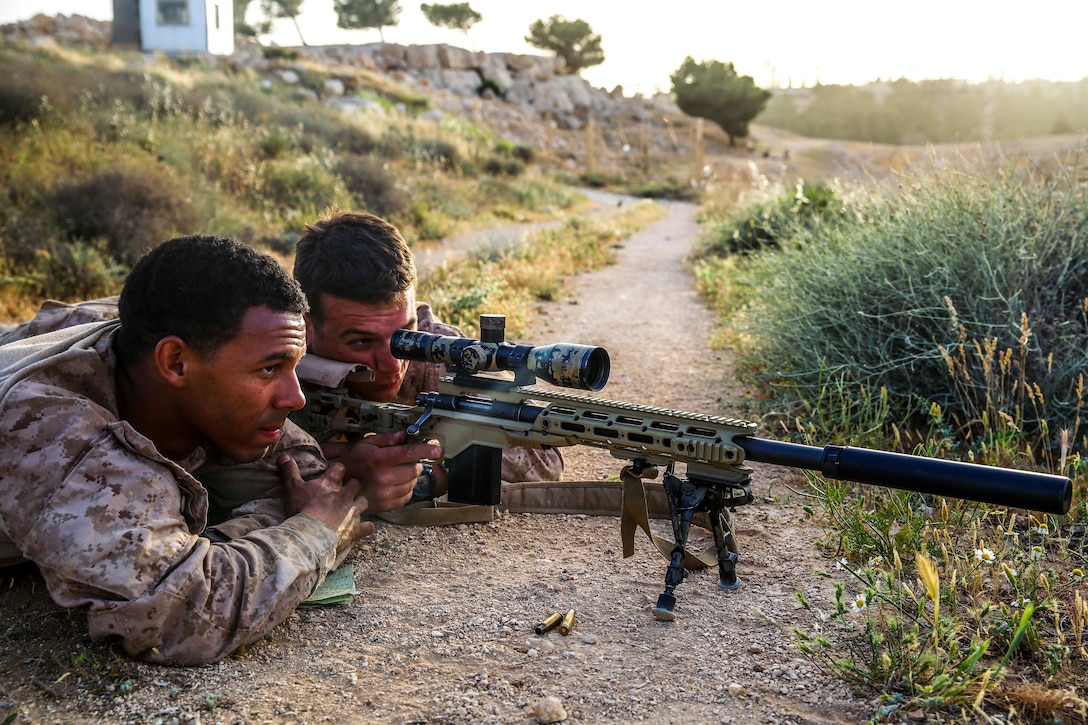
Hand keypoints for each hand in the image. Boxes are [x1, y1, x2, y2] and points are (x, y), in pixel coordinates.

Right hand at [278, 456, 373, 553]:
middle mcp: (345, 495)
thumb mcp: (292, 488)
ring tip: (354, 508)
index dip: (337, 469)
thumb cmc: (301, 509)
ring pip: (364, 502)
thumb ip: (290, 472)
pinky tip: (363, 528)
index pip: (339, 468)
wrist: (311, 534)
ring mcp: (352, 512)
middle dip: (352, 486)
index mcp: (330, 483)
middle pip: (356, 484)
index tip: (333, 472)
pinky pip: (368, 526)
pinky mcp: (355, 528)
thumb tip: (284, 456)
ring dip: (360, 505)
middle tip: (345, 492)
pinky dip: (366, 527)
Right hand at [322, 431, 442, 512]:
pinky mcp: (386, 505)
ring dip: (410, 477)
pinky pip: (406, 497)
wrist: (339, 485)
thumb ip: (386, 439)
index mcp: (380, 459)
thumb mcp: (366, 444)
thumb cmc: (352, 462)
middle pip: (414, 470)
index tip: (437, 450)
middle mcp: (384, 477)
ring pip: (412, 484)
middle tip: (407, 462)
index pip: (409, 453)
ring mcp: (385, 493)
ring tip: (398, 473)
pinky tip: (396, 484)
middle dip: (415, 464)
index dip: (425, 451)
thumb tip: (403, 435)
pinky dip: (406, 490)